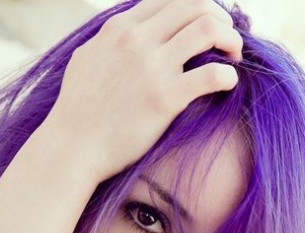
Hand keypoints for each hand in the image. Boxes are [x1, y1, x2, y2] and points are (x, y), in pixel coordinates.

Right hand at [42, 0, 242, 182]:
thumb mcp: (90, 57)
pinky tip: (227, 85)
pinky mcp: (165, 98)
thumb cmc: (79, 109)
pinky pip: (212, 75)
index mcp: (121, 27)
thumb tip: (130, 30)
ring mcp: (152, 67)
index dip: (200, 10)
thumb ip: (114, 39)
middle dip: (222, 21)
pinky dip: (228, 76)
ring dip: (231, 40)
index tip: (208, 30)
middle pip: (197, 5)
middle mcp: (137, 39)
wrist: (72, 146)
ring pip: (209, 28)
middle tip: (228, 44)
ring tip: (232, 60)